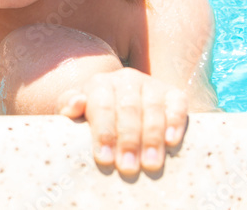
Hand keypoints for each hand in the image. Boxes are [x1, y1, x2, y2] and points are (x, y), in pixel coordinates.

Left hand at [58, 68, 187, 175]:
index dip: (103, 133)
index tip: (104, 159)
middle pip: (128, 109)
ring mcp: (151, 84)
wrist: (123, 105)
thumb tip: (75, 104)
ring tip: (150, 164)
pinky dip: (175, 122)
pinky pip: (177, 104)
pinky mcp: (173, 93)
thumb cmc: (97, 117)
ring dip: (152, 137)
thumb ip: (68, 108)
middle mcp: (126, 79)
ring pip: (152, 108)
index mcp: (100, 84)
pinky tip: (171, 141)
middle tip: (127, 167)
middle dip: (128, 140)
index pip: (101, 106)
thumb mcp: (79, 113)